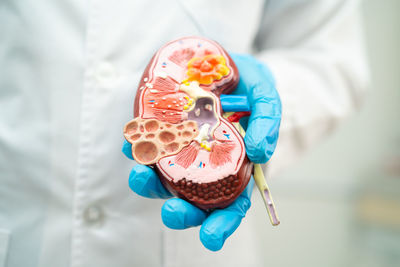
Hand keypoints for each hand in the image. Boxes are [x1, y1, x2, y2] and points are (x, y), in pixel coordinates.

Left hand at [122, 53, 280, 250]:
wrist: (228, 65)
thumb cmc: (251, 89)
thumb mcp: (267, 100)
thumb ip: (268, 123)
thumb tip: (259, 152)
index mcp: (235, 167)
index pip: (232, 204)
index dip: (222, 224)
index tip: (211, 238)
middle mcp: (205, 165)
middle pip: (193, 199)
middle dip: (181, 211)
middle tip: (174, 210)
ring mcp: (182, 150)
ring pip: (164, 177)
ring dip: (149, 181)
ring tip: (141, 174)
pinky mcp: (163, 132)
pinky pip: (149, 145)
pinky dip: (139, 148)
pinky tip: (131, 144)